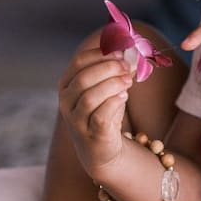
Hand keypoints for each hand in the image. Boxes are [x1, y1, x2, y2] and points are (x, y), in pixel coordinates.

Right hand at [57, 47, 132, 174]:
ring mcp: (76, 120)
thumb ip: (117, 70)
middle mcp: (66, 102)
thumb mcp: (108, 88)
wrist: (101, 148)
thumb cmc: (103, 112)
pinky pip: (100, 116)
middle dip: (108, 68)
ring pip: (90, 97)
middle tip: (127, 66)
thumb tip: (133, 53)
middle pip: (84, 78)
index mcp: (67, 84)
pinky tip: (124, 96)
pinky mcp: (90, 135)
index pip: (79, 62)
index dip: (100, 54)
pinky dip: (114, 103)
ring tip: (128, 81)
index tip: (120, 52)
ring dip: (112, 85)